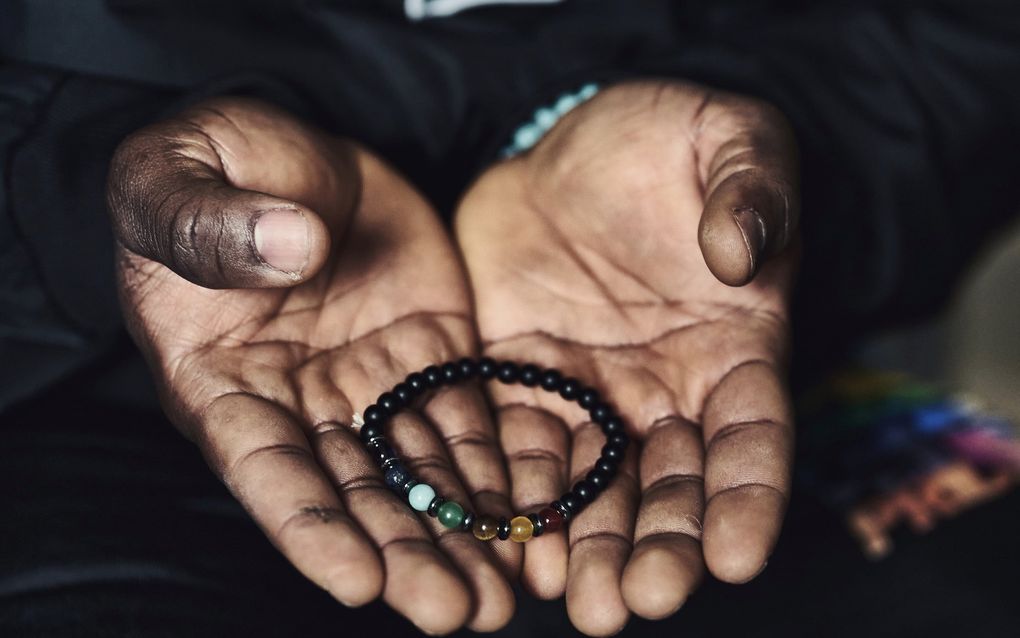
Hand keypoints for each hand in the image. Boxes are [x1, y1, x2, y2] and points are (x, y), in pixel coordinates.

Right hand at [107, 98, 518, 632]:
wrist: (289, 149)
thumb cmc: (206, 165)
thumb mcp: (175, 180)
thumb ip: (212, 224)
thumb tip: (291, 250)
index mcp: (221, 378)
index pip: (261, 466)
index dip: (306, 526)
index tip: (356, 581)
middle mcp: (301, 398)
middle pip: (354, 490)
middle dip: (403, 554)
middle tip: (456, 614)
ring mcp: (373, 377)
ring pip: (419, 468)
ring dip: (460, 531)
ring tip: (503, 597)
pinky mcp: (431, 348)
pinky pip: (467, 412)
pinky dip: (498, 466)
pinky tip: (534, 514)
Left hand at [455, 80, 798, 634]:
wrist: (574, 143)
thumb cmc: (668, 139)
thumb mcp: (729, 140)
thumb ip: (750, 191)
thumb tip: (740, 255)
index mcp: (733, 345)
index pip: (751, 436)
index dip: (748, 497)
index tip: (738, 558)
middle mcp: (663, 386)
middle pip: (668, 482)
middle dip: (658, 545)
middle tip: (638, 601)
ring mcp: (588, 388)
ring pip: (592, 482)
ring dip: (585, 543)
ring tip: (576, 600)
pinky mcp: (516, 375)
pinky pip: (517, 443)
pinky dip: (515, 496)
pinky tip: (508, 544)